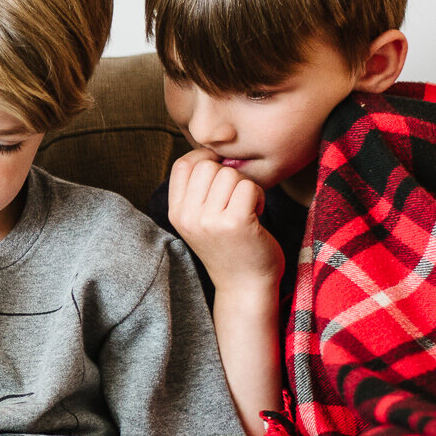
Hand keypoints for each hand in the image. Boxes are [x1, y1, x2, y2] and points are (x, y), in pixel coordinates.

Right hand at [168, 147, 282, 295]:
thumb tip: (213, 148)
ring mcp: (209, 221)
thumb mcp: (201, 220)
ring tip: (247, 208)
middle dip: (229, 175)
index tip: (222, 177)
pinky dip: (259, 196)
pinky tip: (257, 213)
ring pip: (230, 174)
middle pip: (208, 165)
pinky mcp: (235, 223)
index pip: (183, 164)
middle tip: (236, 199)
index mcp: (176, 213)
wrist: (245, 287)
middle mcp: (188, 217)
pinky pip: (248, 186)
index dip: (205, 160)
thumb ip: (198, 190)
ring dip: (246, 187)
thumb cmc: (230, 247)